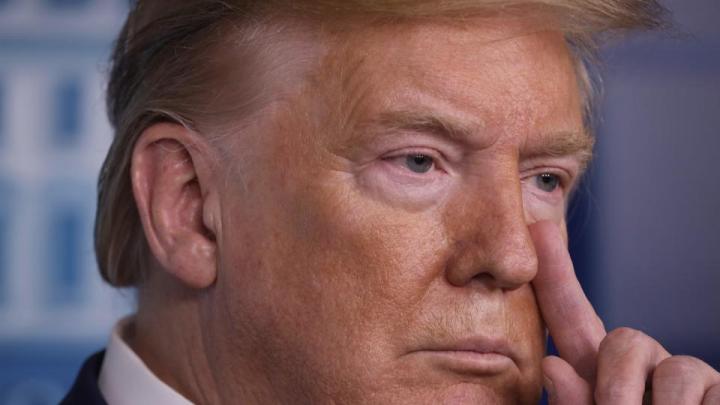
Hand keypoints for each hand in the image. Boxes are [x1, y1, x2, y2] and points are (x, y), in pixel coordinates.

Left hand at [529, 221, 719, 404]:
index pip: (572, 319)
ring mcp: (685, 379)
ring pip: (669, 363)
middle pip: (623, 338)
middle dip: (615, 384)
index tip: (536, 229)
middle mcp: (642, 368)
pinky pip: (704, 385)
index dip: (556, 276)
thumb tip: (556, 367)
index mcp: (600, 377)